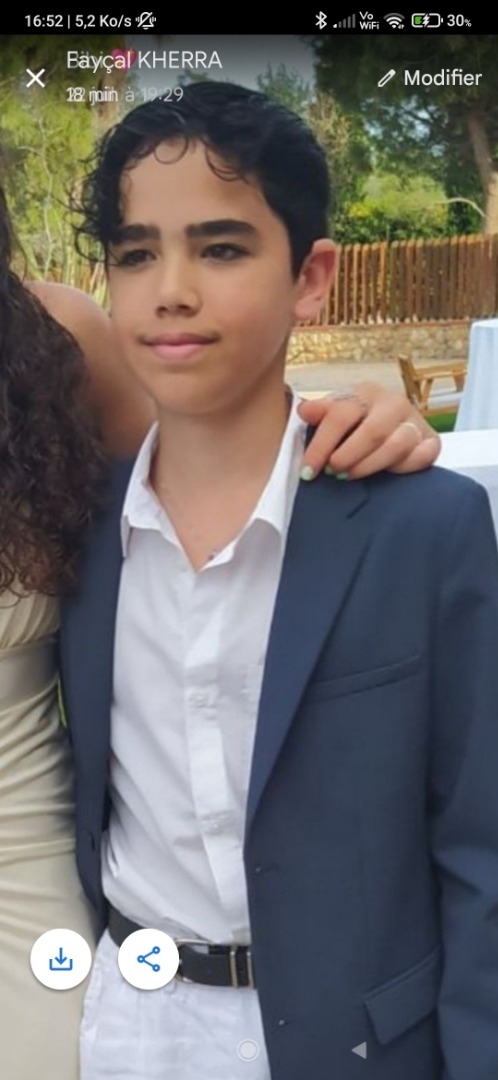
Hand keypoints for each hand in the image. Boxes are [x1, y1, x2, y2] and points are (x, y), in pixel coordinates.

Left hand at [298, 382, 439, 479]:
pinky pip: (422, 456)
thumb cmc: (357, 423)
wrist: (393, 427)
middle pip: (372, 432)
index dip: (321, 445)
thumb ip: (320, 413)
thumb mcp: (336, 414)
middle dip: (348, 456)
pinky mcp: (432, 441)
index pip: (341, 416)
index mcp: (365, 393)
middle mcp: (393, 403)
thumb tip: (303, 411)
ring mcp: (415, 422)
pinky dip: (403, 467)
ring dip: (370, 465)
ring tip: (351, 475)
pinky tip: (386, 474)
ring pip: (397, 445)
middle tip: (333, 472)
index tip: (308, 471)